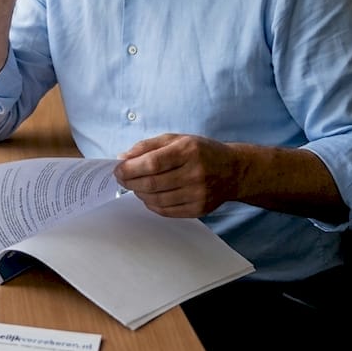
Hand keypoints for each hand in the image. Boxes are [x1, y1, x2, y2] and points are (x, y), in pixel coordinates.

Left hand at [114, 133, 243, 217]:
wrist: (233, 171)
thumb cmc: (201, 152)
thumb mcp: (177, 139)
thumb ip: (148, 146)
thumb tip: (123, 157)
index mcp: (188, 151)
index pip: (152, 163)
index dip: (130, 168)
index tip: (118, 168)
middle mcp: (195, 173)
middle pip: (152, 183)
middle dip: (129, 182)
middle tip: (121, 178)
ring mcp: (198, 194)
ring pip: (156, 200)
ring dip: (139, 193)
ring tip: (136, 185)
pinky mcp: (199, 209)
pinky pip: (166, 211)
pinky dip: (152, 204)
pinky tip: (150, 195)